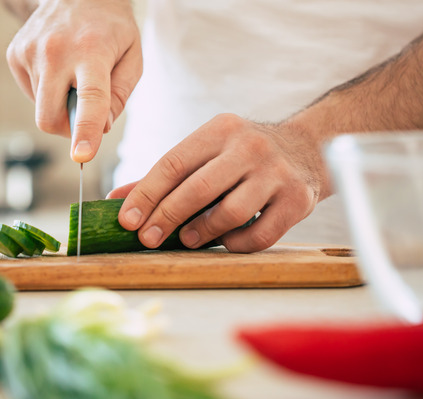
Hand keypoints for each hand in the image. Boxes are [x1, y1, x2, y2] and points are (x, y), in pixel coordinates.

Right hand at [6, 0, 141, 162]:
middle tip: (84, 116)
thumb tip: (101, 128)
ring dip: (59, 103)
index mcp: (91, 51)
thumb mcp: (132, 57)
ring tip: (73, 74)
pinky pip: (30, 93)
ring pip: (41, 107)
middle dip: (67, 130)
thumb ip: (120, 96)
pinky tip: (58, 68)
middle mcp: (55, 51)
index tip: (82, 156)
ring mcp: (30, 51)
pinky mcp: (15, 54)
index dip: (85, 131)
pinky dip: (47, 91)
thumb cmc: (111, 29)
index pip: (89, 99)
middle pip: (50, 116)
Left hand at [109, 114, 330, 252]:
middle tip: (148, 238)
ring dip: (202, 232)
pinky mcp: (297, 200)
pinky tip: (225, 241)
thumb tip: (115, 202)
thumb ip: (164, 177)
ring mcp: (277, 173)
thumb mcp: (206, 153)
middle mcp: (250, 147)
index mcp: (220, 130)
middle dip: (166, 217)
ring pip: (230, 213)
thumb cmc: (242, 157)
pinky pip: (260, 235)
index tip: (126, 220)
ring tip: (188, 239)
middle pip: (198, 189)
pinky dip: (236, 244)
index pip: (173, 163)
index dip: (146, 195)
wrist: (307, 149)